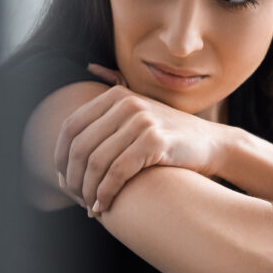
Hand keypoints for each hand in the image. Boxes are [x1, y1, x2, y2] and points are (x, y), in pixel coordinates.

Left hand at [54, 63, 222, 216]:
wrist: (212, 145)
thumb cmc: (169, 135)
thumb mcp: (140, 111)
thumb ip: (114, 97)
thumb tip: (90, 66)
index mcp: (116, 95)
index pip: (71, 126)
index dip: (60, 154)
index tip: (62, 177)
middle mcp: (126, 104)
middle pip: (81, 146)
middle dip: (73, 177)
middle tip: (76, 197)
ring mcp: (141, 121)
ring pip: (97, 161)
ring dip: (88, 189)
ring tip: (90, 206)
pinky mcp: (155, 141)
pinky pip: (118, 172)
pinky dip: (107, 192)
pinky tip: (105, 205)